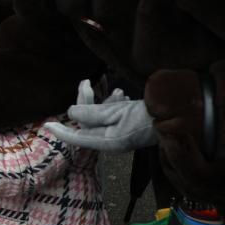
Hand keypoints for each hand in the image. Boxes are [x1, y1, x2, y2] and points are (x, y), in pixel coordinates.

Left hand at [43, 80, 157, 152]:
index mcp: (108, 141)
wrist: (177, 116)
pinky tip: (124, 96)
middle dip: (86, 101)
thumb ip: (93, 113)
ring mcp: (119, 134)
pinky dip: (115, 104)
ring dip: (105, 101)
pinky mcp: (126, 127)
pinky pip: (112, 116)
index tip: (47, 125)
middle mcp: (111, 140)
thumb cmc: (149, 115)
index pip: (79, 137)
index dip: (63, 131)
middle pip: (88, 122)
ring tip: (119, 91)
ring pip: (100, 116)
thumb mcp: (117, 112)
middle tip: (85, 82)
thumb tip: (71, 112)